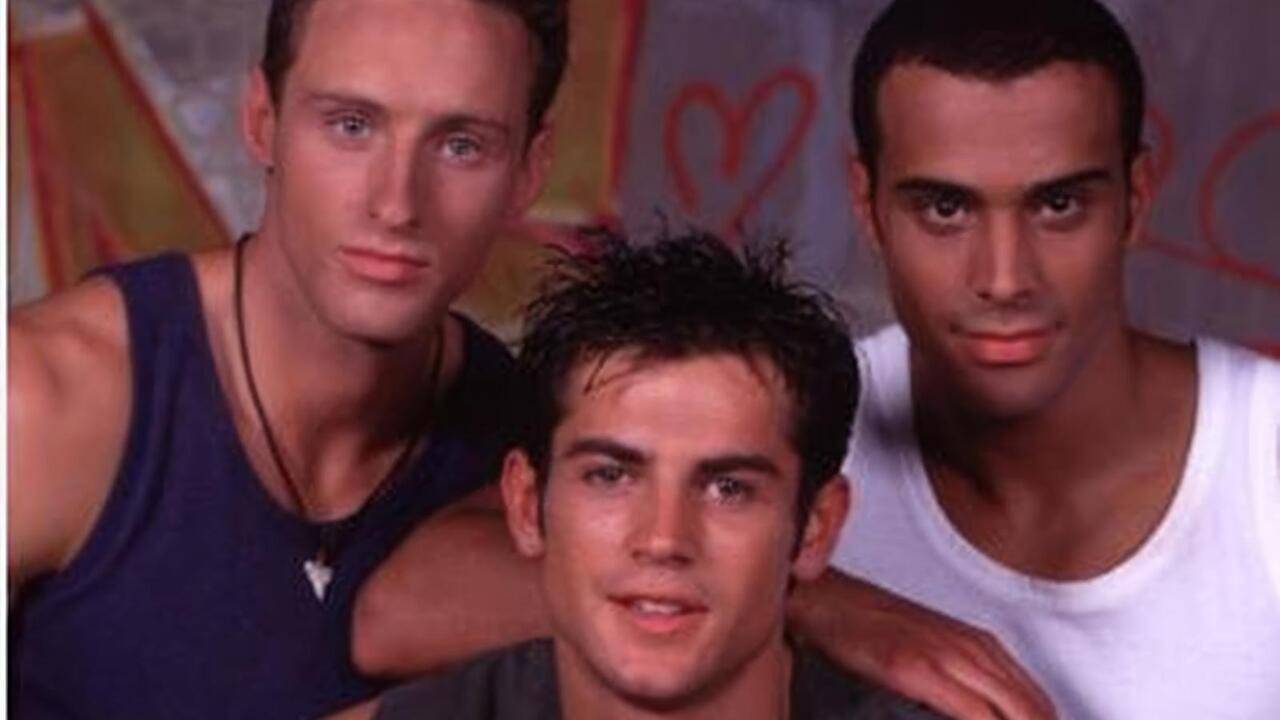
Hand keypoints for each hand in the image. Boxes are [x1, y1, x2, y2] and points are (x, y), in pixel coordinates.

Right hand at [789, 570, 1056, 719]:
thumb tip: (988, 713)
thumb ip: (964, 679)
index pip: (1038, 703)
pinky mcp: (915, 668)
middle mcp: (971, 648)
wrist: (824, 600)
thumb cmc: (869, 625)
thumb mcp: (931, 648)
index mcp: (979, 645)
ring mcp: (945, 656)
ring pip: (1014, 711)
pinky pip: (973, 714)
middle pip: (1035, 710)